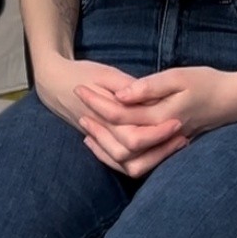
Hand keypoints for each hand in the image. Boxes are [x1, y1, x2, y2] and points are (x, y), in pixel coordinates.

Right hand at [36, 53, 184, 167]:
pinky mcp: (104, 142)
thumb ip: (127, 86)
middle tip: (182, 134)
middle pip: (132, 156)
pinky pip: (121, 161)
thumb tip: (151, 96)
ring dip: (153, 157)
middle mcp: (103, 135)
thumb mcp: (106, 73)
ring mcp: (102, 141)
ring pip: (127, 164)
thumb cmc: (82, 74)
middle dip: (160, 149)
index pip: (134, 137)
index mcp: (105, 118)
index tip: (177, 121)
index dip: (158, 133)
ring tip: (176, 143)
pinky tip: (158, 150)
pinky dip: (139, 160)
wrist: (54, 82)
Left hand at [76, 65, 236, 176]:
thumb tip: (122, 94)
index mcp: (163, 117)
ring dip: (104, 146)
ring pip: (127, 162)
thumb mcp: (181, 76)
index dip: (98, 102)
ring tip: (86, 128)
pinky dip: (118, 156)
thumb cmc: (209, 83)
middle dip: (95, 125)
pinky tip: (106, 142)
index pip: (120, 115)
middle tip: (78, 104)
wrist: (236, 101)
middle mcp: (162, 138)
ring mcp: (165, 147)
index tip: (81, 87)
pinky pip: (138, 163)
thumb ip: (151, 87)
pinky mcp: (166, 150)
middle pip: (119, 143)